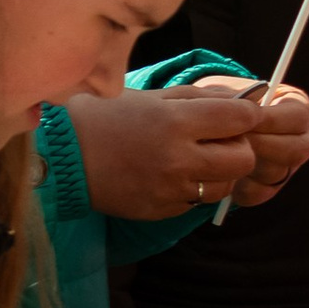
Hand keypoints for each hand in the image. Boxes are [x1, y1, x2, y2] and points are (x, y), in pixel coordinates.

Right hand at [66, 83, 308, 221]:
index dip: (247, 115)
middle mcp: (177, 158)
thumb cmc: (104, 117)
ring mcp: (169, 188)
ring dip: (218, 173)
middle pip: (243, 159)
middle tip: (221, 142)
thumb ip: (199, 99)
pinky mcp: (160, 210)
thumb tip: (242, 98)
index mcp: (175, 121)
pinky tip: (168, 176)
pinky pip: (195, 203)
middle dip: (239, 148)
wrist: (60, 157)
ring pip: (224, 187)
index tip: (241, 115)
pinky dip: (190, 189)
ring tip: (195, 161)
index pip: (240, 118)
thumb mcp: (151, 97)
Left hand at [229, 86, 308, 207]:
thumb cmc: (221, 100)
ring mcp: (287, 167)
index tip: (243, 120)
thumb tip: (241, 109)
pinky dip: (237, 186)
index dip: (271, 120)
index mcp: (298, 109)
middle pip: (296, 150)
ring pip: (276, 173)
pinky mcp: (269, 188)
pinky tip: (221, 171)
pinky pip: (258, 193)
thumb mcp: (229, 91)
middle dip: (260, 145)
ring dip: (247, 164)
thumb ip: (240, 98)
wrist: (207, 124)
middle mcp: (301, 140)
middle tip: (231, 139)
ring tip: (222, 152)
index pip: (298, 118)